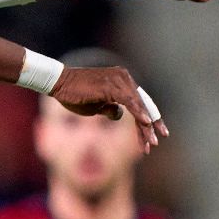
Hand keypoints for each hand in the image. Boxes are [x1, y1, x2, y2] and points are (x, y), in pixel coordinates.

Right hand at [50, 65, 166, 150]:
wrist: (58, 83)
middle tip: (160, 139)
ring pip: (138, 105)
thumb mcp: (96, 106)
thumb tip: (120, 114)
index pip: (139, 101)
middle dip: (152, 123)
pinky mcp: (111, 86)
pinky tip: (146, 124)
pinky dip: (138, 113)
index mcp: (121, 81)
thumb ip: (110, 108)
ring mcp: (118, 80)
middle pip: (143, 103)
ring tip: (151, 141)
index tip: (157, 132)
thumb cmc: (74, 94)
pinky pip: (129, 101)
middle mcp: (123, 78)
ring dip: (145, 125)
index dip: (149, 117)